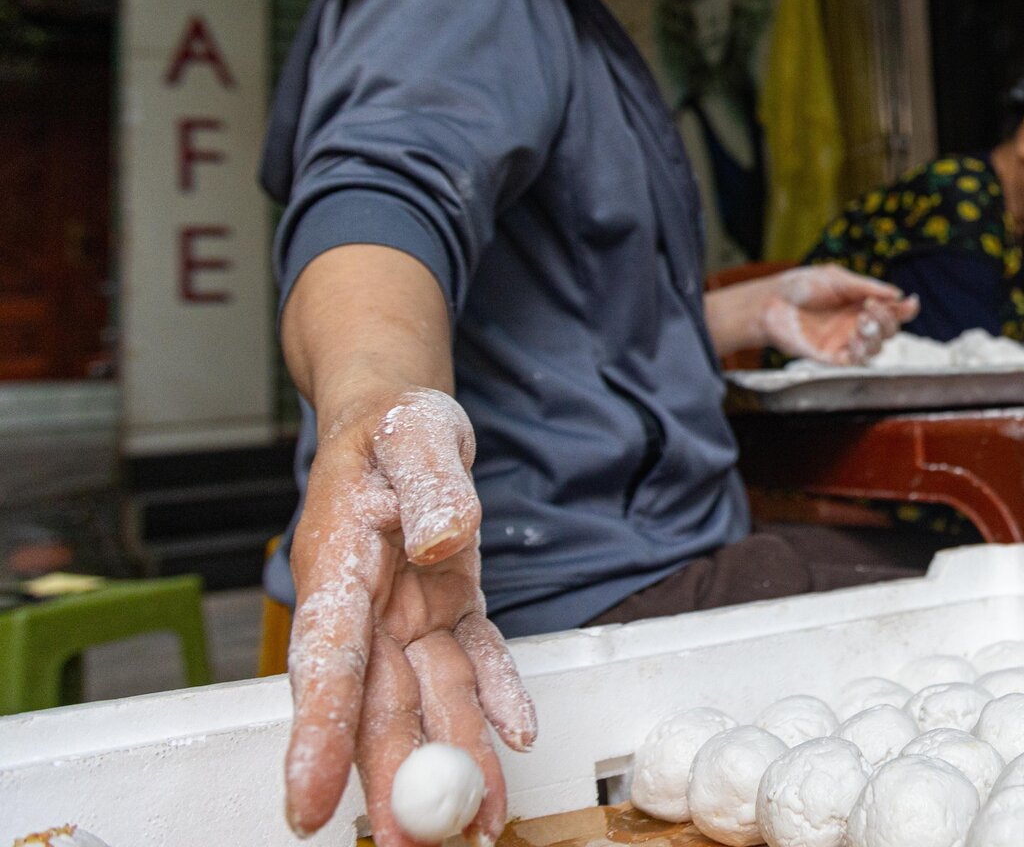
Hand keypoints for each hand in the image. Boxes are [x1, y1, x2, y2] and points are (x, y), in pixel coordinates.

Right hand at [284, 387, 535, 845]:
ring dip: (454, 760)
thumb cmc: (393, 426)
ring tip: (478, 822)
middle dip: (392, 781)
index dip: (318, 734)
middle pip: (376, 706)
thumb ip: (432, 483)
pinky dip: (494, 701)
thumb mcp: (415, 433)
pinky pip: (472, 666)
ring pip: (428, 701)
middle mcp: (366, 607)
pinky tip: (515, 740)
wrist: (400, 419)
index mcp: (338, 567)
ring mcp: (406, 615)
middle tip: (414, 844)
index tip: (307, 801)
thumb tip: (439, 539)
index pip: (326, 662)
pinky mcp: (446, 611)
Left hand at [756, 265, 919, 363]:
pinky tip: (855, 338)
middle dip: (888, 320)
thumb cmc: (800, 287)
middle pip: (889, 330)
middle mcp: (857, 323)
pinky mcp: (832, 357)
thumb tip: (895, 294)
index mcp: (861, 303)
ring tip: (861, 321)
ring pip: (877, 348)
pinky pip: (856, 361)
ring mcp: (846, 341)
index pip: (892, 310)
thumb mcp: (836, 278)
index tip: (910, 302)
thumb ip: (866, 286)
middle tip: (872, 307)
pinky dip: (862, 351)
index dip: (905, 309)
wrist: (771, 303)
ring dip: (876, 335)